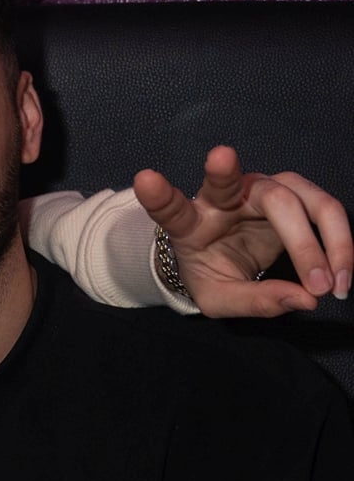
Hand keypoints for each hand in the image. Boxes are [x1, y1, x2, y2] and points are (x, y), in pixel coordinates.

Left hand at [134, 145, 351, 317]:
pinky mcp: (290, 190)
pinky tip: (340, 276)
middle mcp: (224, 195)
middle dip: (296, 238)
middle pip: (265, 198)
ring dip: (327, 240)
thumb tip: (305, 299)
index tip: (146, 179)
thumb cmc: (212, 271)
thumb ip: (254, 301)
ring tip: (332, 285)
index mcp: (190, 222)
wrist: (221, 254)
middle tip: (317, 283)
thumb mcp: (220, 298)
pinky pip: (324, 207)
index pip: (171, 207)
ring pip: (300, 195)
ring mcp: (260, 187)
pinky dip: (339, 242)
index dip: (160, 194)